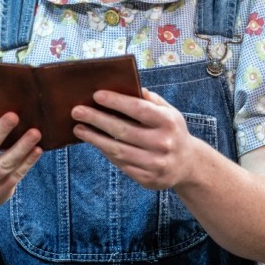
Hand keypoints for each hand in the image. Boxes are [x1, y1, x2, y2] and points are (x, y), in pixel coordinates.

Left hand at [71, 88, 195, 189]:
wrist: (187, 164)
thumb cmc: (172, 131)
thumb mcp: (169, 111)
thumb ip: (150, 100)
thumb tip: (126, 85)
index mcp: (168, 122)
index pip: (138, 109)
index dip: (116, 102)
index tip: (96, 95)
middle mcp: (163, 143)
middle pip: (123, 130)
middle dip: (97, 119)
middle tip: (77, 111)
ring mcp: (155, 163)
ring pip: (117, 150)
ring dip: (94, 138)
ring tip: (78, 128)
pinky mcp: (147, 179)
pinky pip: (120, 164)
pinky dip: (105, 152)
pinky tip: (94, 142)